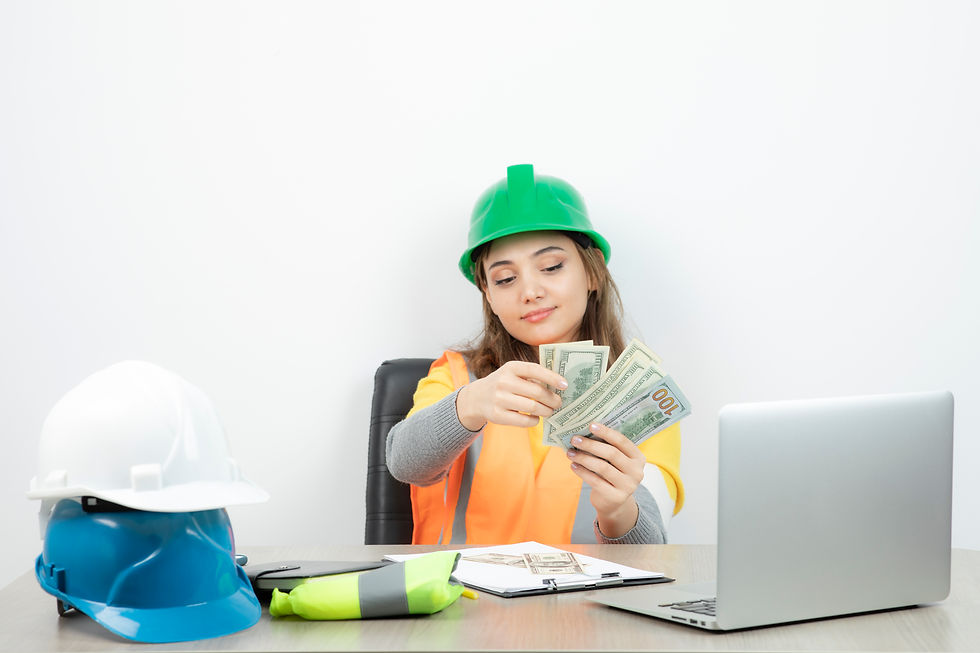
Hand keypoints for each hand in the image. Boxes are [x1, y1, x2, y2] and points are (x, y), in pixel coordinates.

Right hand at [455, 361, 567, 430]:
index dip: (552, 377)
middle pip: (537, 392)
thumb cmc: (503, 384)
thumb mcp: (512, 373)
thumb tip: (559, 385)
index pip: (535, 370)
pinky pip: (525, 421)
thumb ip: (532, 376)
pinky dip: (535, 420)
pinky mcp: (497, 415)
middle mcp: (503, 382)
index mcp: (510, 367)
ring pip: (533, 407)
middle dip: (552, 399)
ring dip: (546, 411)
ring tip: (550, 411)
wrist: (476, 398)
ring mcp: (499, 399)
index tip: (565, 385)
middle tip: (559, 403)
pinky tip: (536, 417)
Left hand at [566, 423, 645, 537]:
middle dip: (591, 444)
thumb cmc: (612, 475)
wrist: (613, 503)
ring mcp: (628, 486)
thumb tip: (585, 431)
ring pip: (602, 467)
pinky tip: (573, 465)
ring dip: (583, 458)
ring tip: (570, 453)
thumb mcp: (615, 462)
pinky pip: (595, 481)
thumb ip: (607, 448)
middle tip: (575, 439)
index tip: (591, 425)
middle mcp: (637, 472)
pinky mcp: (616, 497)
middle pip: (611, 453)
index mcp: (638, 458)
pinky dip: (582, 472)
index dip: (606, 432)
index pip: (622, 441)